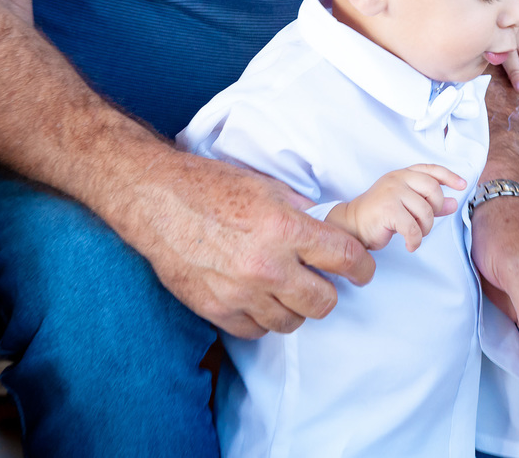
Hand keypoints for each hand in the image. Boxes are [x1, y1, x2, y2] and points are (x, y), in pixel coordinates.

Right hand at [126, 149, 375, 339]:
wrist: (155, 199)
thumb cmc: (210, 186)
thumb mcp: (267, 187)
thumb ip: (302, 212)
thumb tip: (329, 229)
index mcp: (284, 228)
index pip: (345, 258)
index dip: (362, 267)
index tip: (363, 270)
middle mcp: (265, 265)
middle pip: (323, 302)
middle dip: (329, 291)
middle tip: (322, 279)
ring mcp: (239, 292)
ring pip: (291, 322)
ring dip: (295, 307)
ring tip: (287, 288)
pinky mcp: (215, 309)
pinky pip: (256, 331)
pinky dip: (263, 318)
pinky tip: (259, 297)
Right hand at [327, 164, 461, 250]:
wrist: (352, 225)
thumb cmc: (381, 214)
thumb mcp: (408, 205)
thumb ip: (430, 203)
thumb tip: (453, 203)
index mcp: (403, 174)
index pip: (431, 169)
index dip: (449, 176)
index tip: (462, 185)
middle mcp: (398, 179)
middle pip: (433, 191)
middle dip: (435, 210)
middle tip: (425, 223)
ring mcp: (392, 192)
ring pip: (425, 212)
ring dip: (425, 229)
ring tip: (415, 234)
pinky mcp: (387, 210)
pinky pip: (413, 228)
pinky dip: (415, 241)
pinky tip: (410, 245)